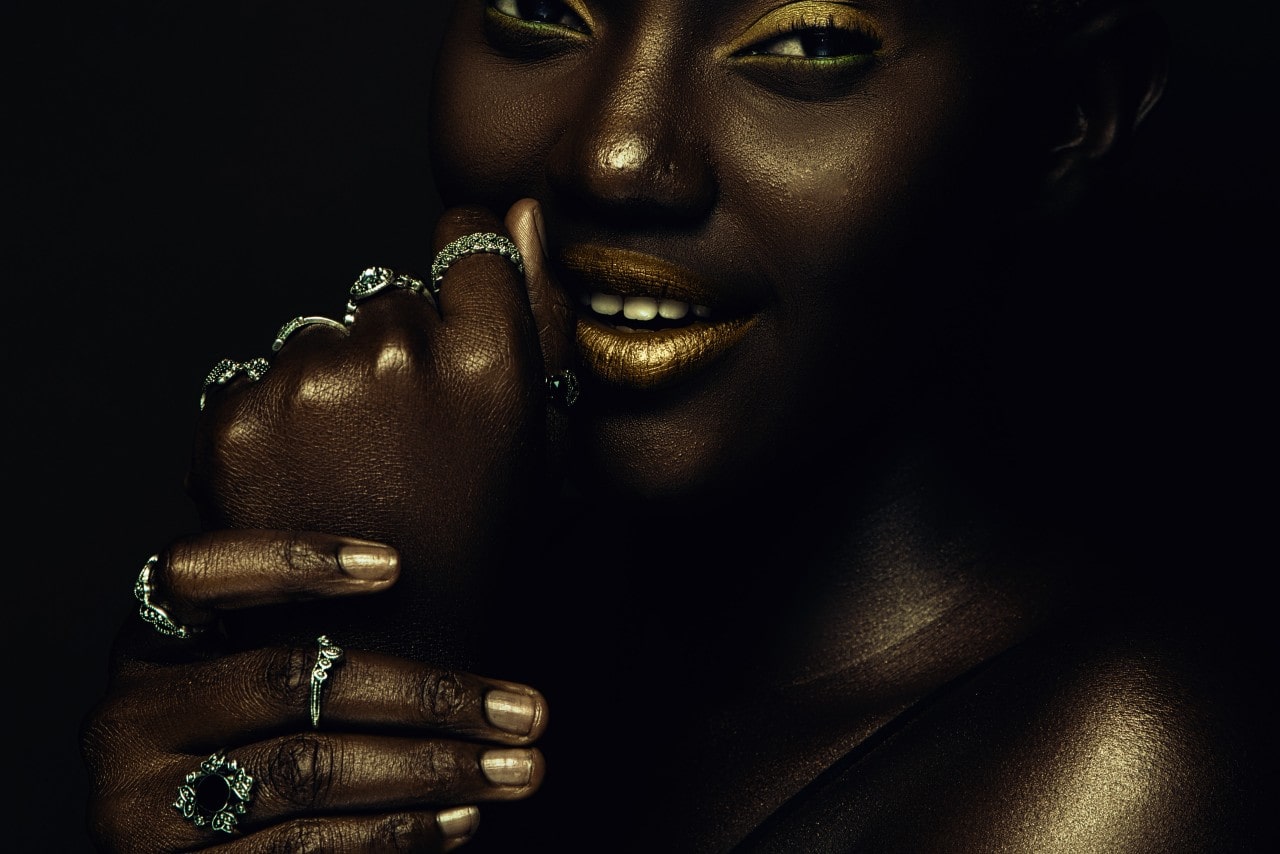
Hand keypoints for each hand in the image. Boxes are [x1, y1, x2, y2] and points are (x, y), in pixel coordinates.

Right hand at [82, 531, 547, 852]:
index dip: (288, 558)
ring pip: (310, 770)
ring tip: (517, 768)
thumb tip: (425, 588)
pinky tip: (462, 817)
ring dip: (431, 769)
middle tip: (526, 711)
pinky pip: (305, 848)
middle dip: (424, 696)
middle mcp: (126, 719)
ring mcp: (138, 807)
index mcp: (146, 649)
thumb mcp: (246, 689)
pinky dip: (397, 834)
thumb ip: (303, 643)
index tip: (395, 564)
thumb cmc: (246, 755)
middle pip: (286, 680)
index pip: (195, 573)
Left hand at [184, 200, 575, 661]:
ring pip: (318, 335)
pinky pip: (256, 378)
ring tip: (352, 475)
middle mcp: (400, 352)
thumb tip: (525, 214)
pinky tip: (304, 484)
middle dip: (395, 349)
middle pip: (388, 295)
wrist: (387, 660)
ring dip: (330, 385)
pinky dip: (272, 420)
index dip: (460, 284)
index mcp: (490, 359)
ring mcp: (311, 383)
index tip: (453, 332)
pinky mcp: (237, 417)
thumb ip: (543, 317)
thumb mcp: (542, 441)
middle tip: (404, 446)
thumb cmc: (483, 551)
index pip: (466, 241)